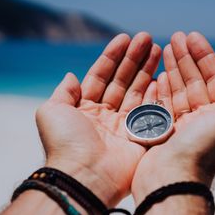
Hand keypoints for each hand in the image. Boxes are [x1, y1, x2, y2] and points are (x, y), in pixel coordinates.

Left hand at [36, 32, 160, 206]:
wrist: (83, 177)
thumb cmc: (65, 143)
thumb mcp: (52, 111)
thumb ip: (64, 91)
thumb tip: (72, 75)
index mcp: (85, 108)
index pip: (101, 75)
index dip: (112, 56)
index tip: (125, 38)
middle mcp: (105, 115)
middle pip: (122, 80)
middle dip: (134, 58)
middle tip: (147, 38)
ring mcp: (124, 125)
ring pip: (137, 91)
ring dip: (147, 70)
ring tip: (158, 48)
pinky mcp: (140, 137)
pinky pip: (150, 110)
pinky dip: (156, 92)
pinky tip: (162, 74)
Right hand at [131, 32, 214, 201]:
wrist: (172, 180)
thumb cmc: (202, 150)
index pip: (214, 78)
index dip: (205, 56)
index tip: (192, 37)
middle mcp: (203, 119)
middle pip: (195, 81)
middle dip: (186, 58)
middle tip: (175, 36)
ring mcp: (182, 125)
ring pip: (178, 90)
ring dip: (172, 68)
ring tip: (163, 47)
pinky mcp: (163, 131)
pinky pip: (163, 104)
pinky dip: (161, 88)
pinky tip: (158, 74)